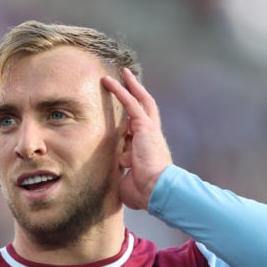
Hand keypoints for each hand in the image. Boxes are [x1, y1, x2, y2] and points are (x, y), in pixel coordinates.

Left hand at [102, 68, 172, 209]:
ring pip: (139, 102)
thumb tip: (117, 169)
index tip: (123, 117)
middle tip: (127, 81)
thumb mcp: (129, 179)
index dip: (131, 122)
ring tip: (118, 75)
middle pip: (144, 109)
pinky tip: (109, 82)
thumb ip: (123, 172)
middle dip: (136, 95)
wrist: (157, 190)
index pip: (139, 130)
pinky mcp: (145, 126)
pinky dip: (121, 91)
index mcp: (147, 150)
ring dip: (128, 87)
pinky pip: (131, 104)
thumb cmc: (145, 192)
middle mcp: (150, 137)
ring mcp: (149, 130)